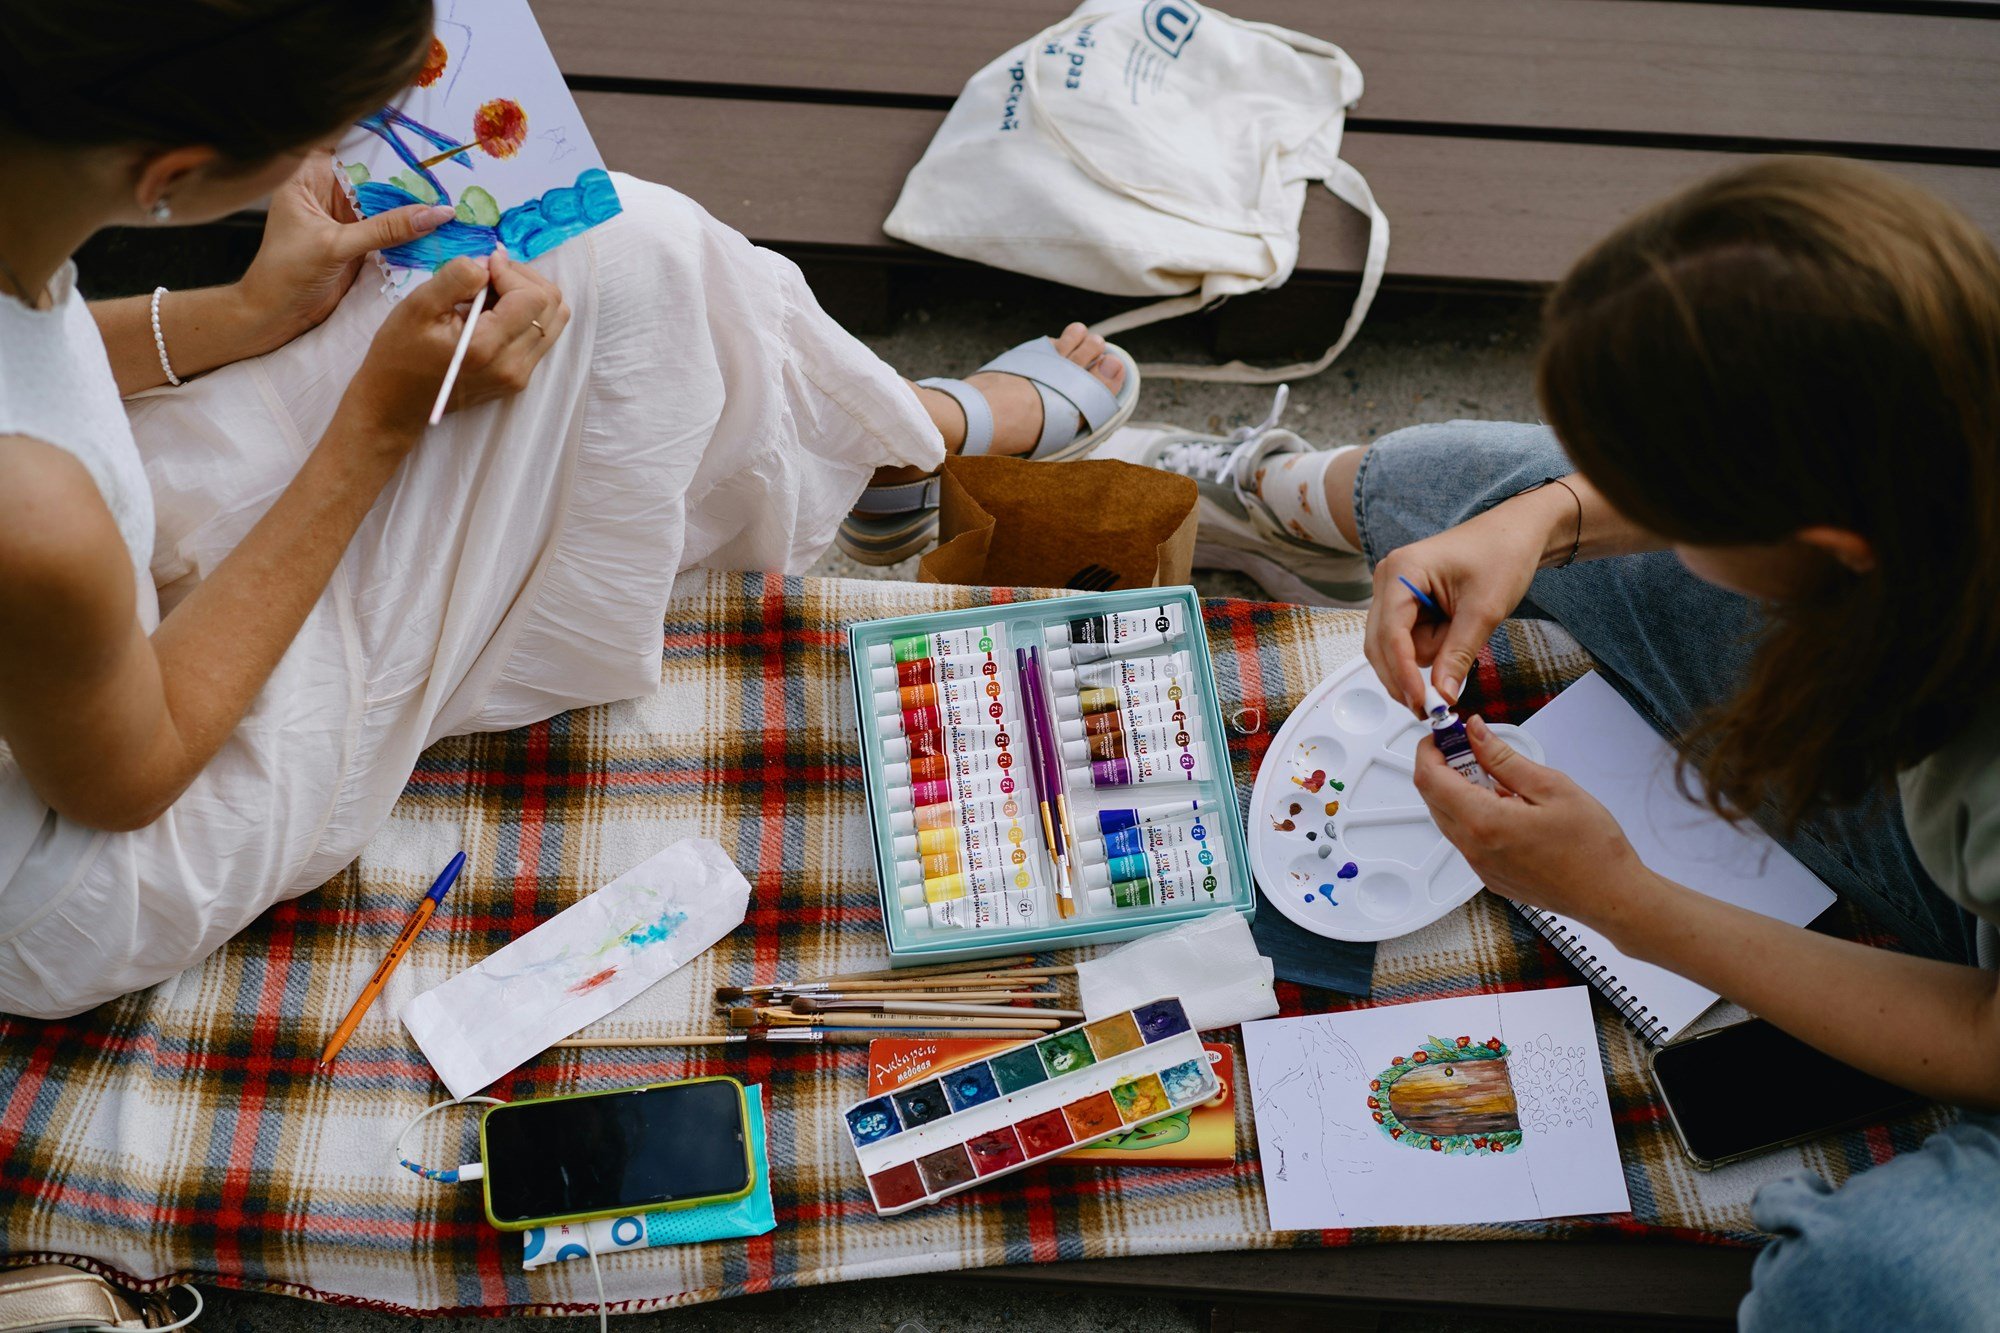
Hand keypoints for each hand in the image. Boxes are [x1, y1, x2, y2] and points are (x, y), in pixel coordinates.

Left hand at [233, 155, 457, 350]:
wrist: (277, 315)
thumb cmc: (286, 273)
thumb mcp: (336, 245)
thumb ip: (385, 229)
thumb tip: (435, 214)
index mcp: (308, 177)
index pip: (351, 148)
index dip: (384, 142)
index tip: (420, 141)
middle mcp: (328, 192)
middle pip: (375, 175)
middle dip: (407, 175)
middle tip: (447, 171)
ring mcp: (345, 217)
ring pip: (386, 202)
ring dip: (413, 203)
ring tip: (451, 195)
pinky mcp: (360, 240)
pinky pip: (391, 228)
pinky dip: (411, 228)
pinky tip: (437, 223)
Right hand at [345, 249, 568, 442]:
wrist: (396, 402)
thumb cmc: (400, 352)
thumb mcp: (418, 305)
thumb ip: (457, 278)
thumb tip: (492, 262)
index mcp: (486, 347)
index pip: (533, 297)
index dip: (512, 271)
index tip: (485, 266)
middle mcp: (513, 365)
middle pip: (552, 305)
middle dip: (524, 279)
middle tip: (490, 274)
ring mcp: (520, 375)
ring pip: (554, 320)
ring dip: (529, 295)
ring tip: (494, 291)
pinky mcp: (520, 378)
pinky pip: (542, 335)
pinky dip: (526, 314)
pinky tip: (495, 312)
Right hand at [1365, 486, 1570, 713]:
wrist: (1517, 534)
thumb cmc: (1502, 554)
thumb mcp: (1484, 611)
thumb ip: (1458, 655)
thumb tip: (1442, 694)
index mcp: (1402, 571)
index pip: (1390, 634)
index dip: (1402, 673)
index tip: (1421, 703)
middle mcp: (1389, 579)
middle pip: (1381, 645)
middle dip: (1409, 671)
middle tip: (1436, 703)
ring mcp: (1395, 591)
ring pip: (1396, 647)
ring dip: (1428, 653)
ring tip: (1462, 629)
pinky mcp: (1406, 603)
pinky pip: (1409, 640)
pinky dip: (1431, 646)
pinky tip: (1453, 629)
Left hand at [1414, 715, 1659, 928]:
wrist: (1611, 895)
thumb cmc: (1592, 848)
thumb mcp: (1551, 787)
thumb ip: (1503, 758)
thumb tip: (1476, 733)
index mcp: (1484, 822)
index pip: (1429, 778)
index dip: (1430, 749)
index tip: (1448, 734)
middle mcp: (1474, 848)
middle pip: (1432, 798)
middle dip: (1443, 766)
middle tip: (1473, 746)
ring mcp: (1480, 866)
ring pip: (1447, 818)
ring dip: (1458, 790)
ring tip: (1497, 776)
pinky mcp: (1490, 876)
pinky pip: (1466, 838)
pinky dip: (1473, 814)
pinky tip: (1506, 805)